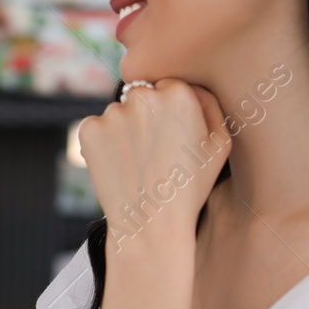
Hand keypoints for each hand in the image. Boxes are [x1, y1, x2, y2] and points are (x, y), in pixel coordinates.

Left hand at [77, 79, 230, 239]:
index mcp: (178, 94)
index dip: (169, 113)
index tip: (170, 138)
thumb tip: (192, 84)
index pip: (167, 87)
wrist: (151, 224)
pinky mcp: (89, 129)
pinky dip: (102, 142)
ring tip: (136, 163)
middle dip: (145, 116)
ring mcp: (113, 112)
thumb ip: (210, 105)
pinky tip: (118, 165)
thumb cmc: (190, 187)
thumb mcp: (219, 145)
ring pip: (118, 112)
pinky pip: (96, 127)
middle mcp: (143, 96)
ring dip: (123, 130)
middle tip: (152, 152)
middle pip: (141, 95)